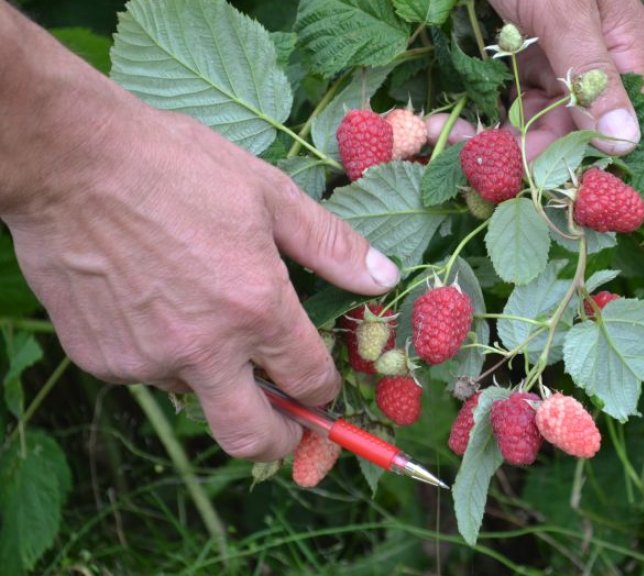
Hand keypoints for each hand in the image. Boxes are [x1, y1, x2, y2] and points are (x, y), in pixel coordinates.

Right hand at [0, 4, 398, 461]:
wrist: (70, 161)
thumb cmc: (175, 167)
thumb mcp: (268, 193)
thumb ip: (330, 246)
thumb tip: (383, 278)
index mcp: (256, 308)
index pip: (309, 379)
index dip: (323, 389)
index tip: (319, 384)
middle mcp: (204, 349)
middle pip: (252, 437)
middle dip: (280, 440)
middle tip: (286, 425)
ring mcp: (147, 360)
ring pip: (195, 396)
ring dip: (211, 375)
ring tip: (199, 314)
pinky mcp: (100, 360)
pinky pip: (146, 374)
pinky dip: (161, 353)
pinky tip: (152, 303)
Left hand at [427, 0, 643, 158]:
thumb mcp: (564, 13)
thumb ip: (590, 73)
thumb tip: (626, 142)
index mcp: (623, 53)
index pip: (616, 127)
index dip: (578, 158)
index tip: (533, 180)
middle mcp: (595, 67)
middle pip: (568, 132)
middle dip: (519, 152)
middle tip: (475, 166)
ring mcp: (558, 66)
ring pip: (532, 126)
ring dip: (490, 139)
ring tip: (444, 139)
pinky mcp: (525, 63)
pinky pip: (508, 106)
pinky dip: (481, 118)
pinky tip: (447, 124)